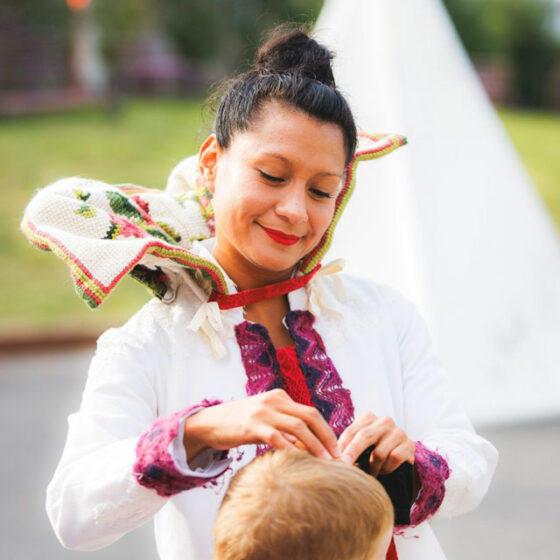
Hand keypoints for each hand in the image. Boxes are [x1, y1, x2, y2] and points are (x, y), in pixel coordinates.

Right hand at [183, 389, 339, 461]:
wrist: (210, 422)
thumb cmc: (240, 423)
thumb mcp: (265, 417)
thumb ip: (285, 425)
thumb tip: (309, 444)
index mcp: (280, 397)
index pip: (311, 412)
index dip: (327, 431)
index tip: (338, 450)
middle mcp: (274, 400)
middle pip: (310, 416)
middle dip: (327, 437)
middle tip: (338, 457)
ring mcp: (263, 411)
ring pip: (297, 426)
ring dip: (314, 445)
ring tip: (325, 462)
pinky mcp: (251, 425)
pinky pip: (276, 437)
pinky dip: (290, 448)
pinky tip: (298, 461)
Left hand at [338, 412, 414, 476]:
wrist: (402, 460)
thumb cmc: (375, 451)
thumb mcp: (361, 445)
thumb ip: (347, 446)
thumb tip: (331, 456)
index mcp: (368, 418)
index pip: (352, 431)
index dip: (342, 446)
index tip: (334, 459)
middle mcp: (384, 421)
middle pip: (365, 436)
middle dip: (353, 452)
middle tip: (344, 465)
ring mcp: (398, 432)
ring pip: (379, 452)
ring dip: (372, 467)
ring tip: (370, 473)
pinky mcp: (409, 445)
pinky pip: (394, 458)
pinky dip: (386, 468)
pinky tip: (384, 471)